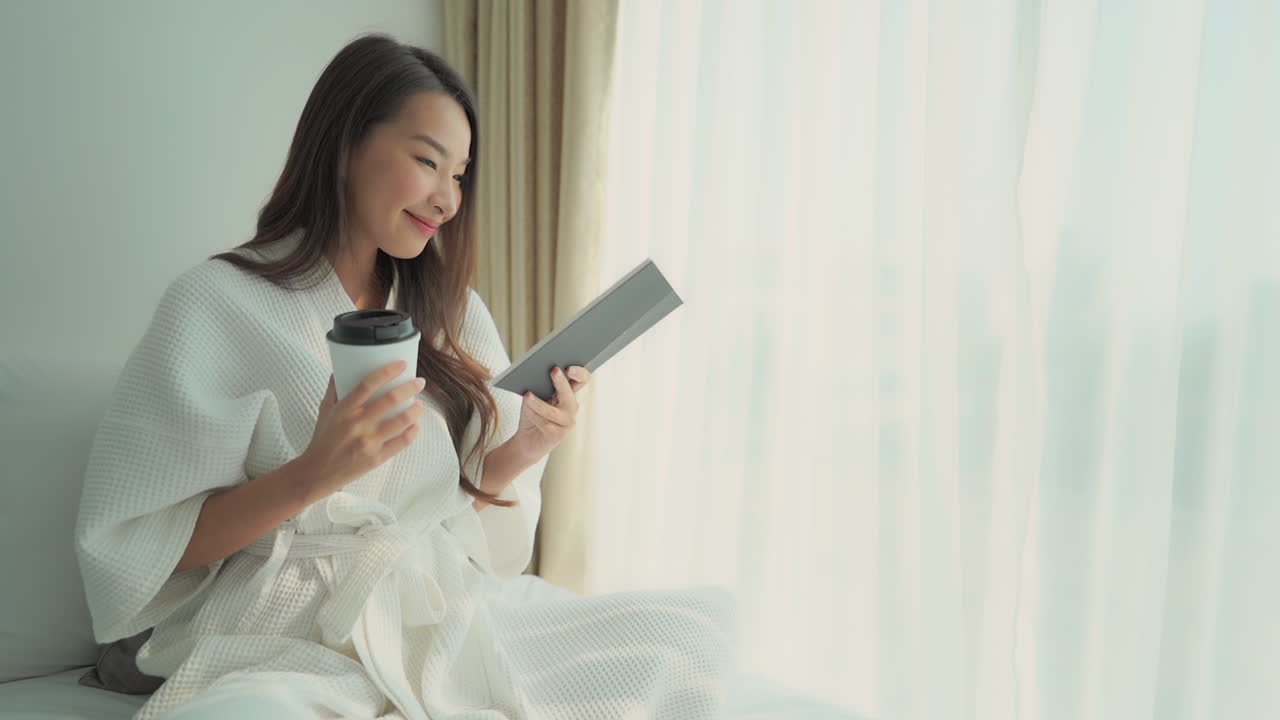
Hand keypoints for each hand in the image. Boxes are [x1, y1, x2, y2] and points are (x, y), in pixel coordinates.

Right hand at [296, 360, 425, 500]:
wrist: (317, 472)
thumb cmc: (323, 439)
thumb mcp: (325, 411)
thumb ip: (334, 389)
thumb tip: (341, 368)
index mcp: (343, 410)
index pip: (367, 385)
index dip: (387, 372)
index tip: (402, 364)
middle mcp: (357, 425)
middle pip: (391, 400)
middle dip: (410, 388)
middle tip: (419, 382)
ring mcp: (368, 443)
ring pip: (402, 420)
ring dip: (415, 409)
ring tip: (419, 404)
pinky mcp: (377, 458)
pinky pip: (402, 442)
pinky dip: (413, 431)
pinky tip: (416, 425)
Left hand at [507, 366, 591, 461]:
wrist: (526, 439)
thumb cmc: (532, 413)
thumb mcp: (537, 395)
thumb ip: (542, 385)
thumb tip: (539, 374)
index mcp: (569, 394)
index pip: (583, 380)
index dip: (580, 373)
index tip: (569, 368)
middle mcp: (571, 408)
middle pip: (569, 393)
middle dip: (561, 382)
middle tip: (553, 370)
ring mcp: (567, 423)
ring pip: (553, 411)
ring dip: (538, 403)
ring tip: (527, 395)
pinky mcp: (558, 435)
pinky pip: (545, 423)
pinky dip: (533, 415)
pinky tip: (527, 410)